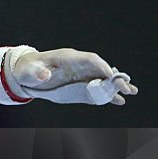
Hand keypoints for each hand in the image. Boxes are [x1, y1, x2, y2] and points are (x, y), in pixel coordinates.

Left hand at [13, 48, 137, 105]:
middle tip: (127, 88)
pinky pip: (96, 89)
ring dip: (116, 85)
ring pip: (102, 78)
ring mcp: (81, 75)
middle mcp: (79, 65)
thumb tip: (46, 74)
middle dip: (114, 77)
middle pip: (100, 69)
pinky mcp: (79, 85)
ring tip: (131, 92)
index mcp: (68, 57)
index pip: (90, 59)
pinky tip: (118, 101)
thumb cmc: (28, 68)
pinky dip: (107, 94)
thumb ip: (37, 72)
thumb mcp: (29, 70)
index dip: (101, 67)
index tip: (111, 75)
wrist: (26, 73)